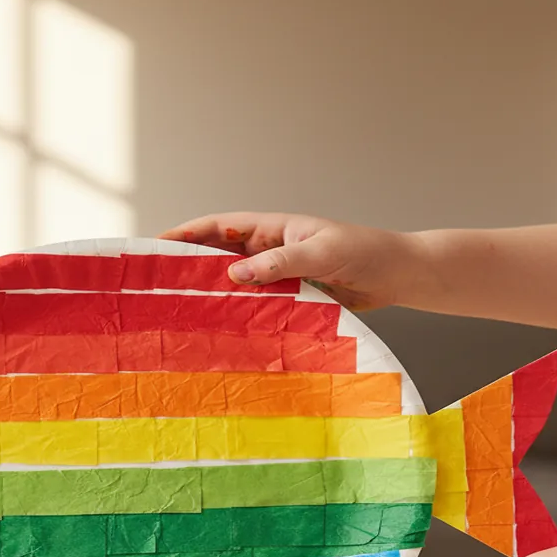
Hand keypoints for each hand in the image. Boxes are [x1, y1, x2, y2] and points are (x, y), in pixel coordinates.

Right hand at [159, 212, 424, 309]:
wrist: (401, 275)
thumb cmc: (368, 253)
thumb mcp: (323, 252)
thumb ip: (281, 261)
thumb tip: (235, 273)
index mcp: (275, 228)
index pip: (220, 226)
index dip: (186, 233)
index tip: (156, 245)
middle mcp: (272, 249)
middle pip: (220, 255)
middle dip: (189, 265)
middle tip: (158, 285)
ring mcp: (280, 275)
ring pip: (236, 283)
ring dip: (213, 294)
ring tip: (181, 312)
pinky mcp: (292, 299)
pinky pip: (257, 305)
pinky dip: (240, 314)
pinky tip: (224, 330)